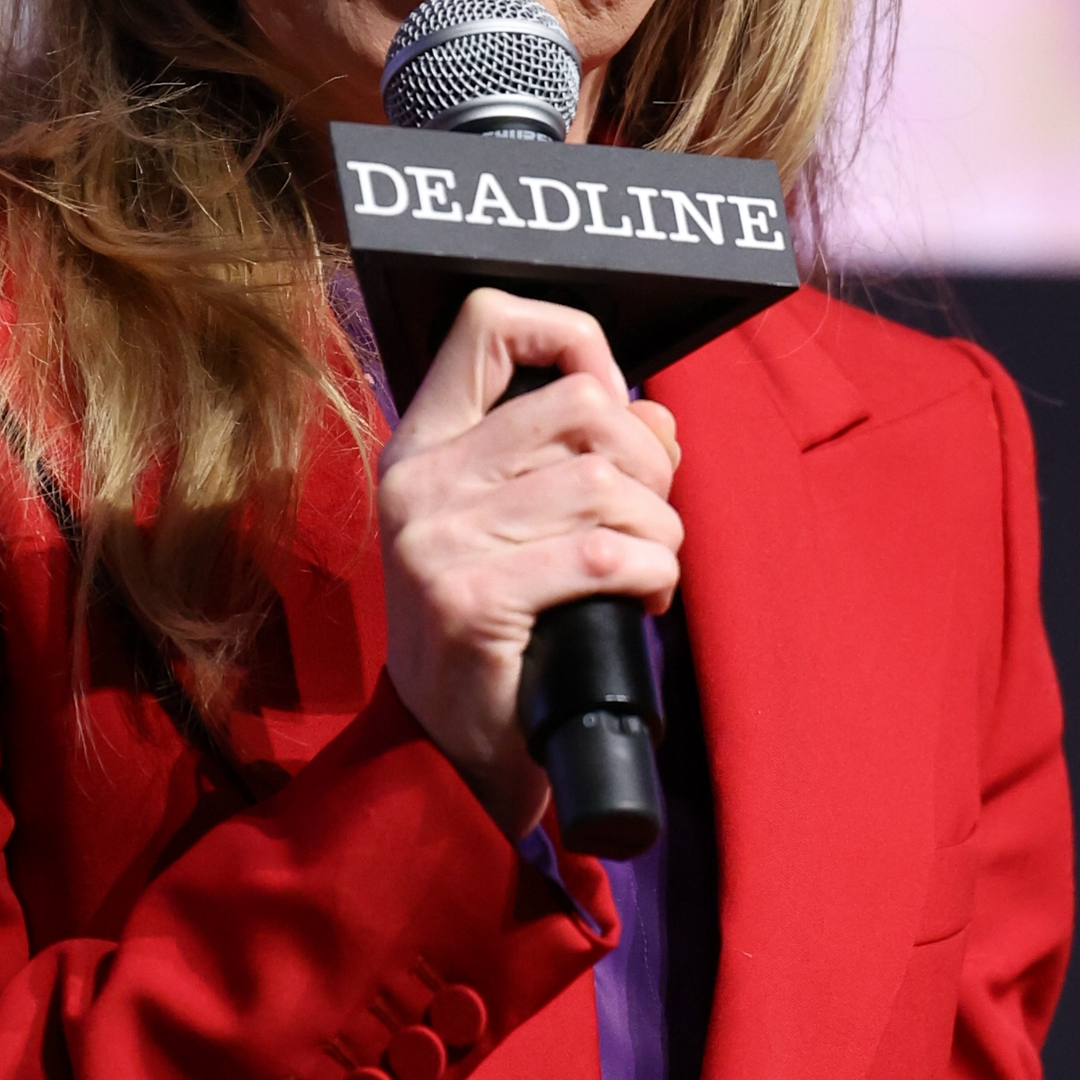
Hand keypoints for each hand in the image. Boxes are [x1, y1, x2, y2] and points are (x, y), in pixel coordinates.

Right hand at [375, 289, 682, 837]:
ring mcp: (436, 542)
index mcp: (422, 447)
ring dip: (659, 530)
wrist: (447, 756)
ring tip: (649, 568)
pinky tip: (645, 600)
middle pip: (580, 404)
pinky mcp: (471, 602)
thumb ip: (575, 457)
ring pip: (606, 483)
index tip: (610, 396)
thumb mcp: (517, 529)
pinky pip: (603, 555)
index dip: (572, 337)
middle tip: (649, 517)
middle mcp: (419, 483)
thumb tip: (655, 412)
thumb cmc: (497, 636)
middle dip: (649, 461)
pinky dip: (653, 574)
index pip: (486, 323)